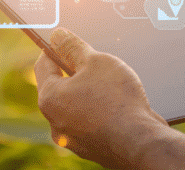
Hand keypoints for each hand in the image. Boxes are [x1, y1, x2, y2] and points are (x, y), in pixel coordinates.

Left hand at [34, 28, 167, 169]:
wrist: (141, 142)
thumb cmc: (117, 101)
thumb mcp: (95, 61)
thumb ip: (72, 46)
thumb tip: (57, 36)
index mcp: (50, 98)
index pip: (43, 65)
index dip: (53, 48)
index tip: (63, 40)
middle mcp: (55, 122)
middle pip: (60, 87)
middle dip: (76, 71)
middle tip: (94, 60)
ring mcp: (73, 138)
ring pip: (76, 106)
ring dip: (89, 92)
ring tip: (111, 84)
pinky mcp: (91, 148)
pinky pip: (91, 121)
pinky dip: (100, 111)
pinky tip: (118, 104)